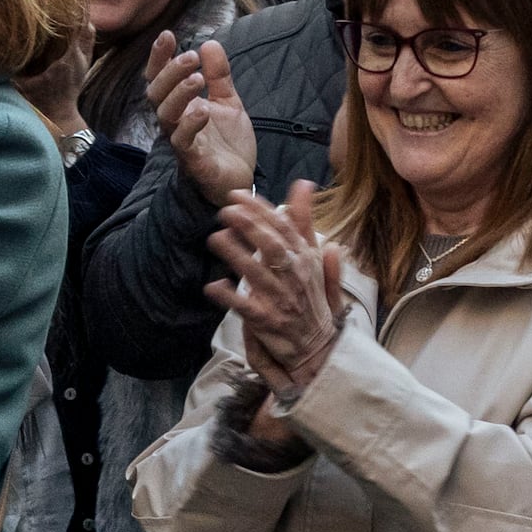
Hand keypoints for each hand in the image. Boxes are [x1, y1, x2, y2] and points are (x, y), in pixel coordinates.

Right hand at [145, 33, 256, 206]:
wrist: (240, 179)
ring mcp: (181, 141)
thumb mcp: (227, 102)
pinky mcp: (193, 160)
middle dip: (170, 72)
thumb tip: (209, 43)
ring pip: (165, 115)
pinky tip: (203, 109)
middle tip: (190, 56)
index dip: (160, 57)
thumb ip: (219, 75)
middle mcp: (175, 121)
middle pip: (156, 93)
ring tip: (197, 78)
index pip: (161, 78)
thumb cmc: (227, 143)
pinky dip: (190, 123)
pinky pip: (182, 141)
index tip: (168, 35)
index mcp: (180, 105)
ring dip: (179, 93)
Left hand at [211, 180, 347, 394]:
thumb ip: (305, 222)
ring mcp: (281, 300)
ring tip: (215, 238)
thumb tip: (304, 184)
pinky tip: (213, 285)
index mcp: (306, 259)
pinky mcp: (267, 322)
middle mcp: (295, 276)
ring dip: (236, 254)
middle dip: (250, 227)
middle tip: (226, 211)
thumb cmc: (311, 298)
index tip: (237, 195)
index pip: (285, 228)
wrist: (318, 347)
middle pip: (273, 247)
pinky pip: (245, 307)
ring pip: (257, 274)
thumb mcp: (313, 256)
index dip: (261, 210)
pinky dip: (229, 297)